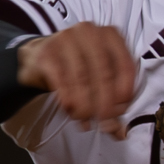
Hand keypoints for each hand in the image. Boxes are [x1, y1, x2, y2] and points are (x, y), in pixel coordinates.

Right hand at [17, 25, 136, 138]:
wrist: (38, 57)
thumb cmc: (75, 68)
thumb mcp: (98, 78)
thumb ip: (112, 100)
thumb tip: (120, 132)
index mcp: (110, 35)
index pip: (126, 66)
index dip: (125, 94)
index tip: (119, 113)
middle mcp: (90, 31)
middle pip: (104, 74)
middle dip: (105, 104)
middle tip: (103, 123)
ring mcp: (66, 38)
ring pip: (82, 79)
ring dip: (85, 106)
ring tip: (85, 120)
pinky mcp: (47, 52)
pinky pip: (61, 81)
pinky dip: (68, 100)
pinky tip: (70, 110)